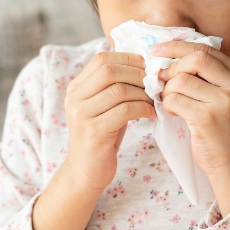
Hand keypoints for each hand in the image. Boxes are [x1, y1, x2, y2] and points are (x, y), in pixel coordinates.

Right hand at [62, 51, 155, 193]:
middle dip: (137, 74)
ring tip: (153, 101)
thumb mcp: (105, 106)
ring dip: (143, 93)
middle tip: (154, 84)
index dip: (127, 59)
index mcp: (76, 88)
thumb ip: (115, 86)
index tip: (146, 68)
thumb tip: (143, 65)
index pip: (101, 59)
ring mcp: (82, 114)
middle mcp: (75, 98)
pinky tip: (151, 114)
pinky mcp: (94, 131)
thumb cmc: (102, 136)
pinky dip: (143, 109)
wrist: (86, 171)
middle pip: (109, 70)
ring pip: (119, 90)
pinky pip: (124, 111)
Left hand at [154, 41, 229, 214]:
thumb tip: (167, 54)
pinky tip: (174, 113)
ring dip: (167, 90)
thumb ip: (205, 74)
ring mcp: (224, 101)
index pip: (205, 48)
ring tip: (171, 102)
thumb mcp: (224, 95)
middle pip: (195, 58)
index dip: (177, 47)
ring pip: (180, 80)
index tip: (157, 50)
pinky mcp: (207, 118)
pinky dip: (167, 105)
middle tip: (160, 78)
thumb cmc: (222, 128)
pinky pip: (174, 99)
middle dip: (172, 67)